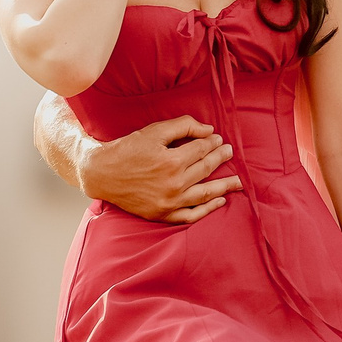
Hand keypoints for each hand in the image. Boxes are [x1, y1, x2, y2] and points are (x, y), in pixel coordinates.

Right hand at [78, 116, 241, 221]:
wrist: (101, 173)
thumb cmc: (127, 149)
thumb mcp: (154, 131)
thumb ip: (183, 126)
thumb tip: (209, 130)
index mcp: (172, 161)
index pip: (201, 149)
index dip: (212, 142)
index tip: (218, 138)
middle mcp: (173, 184)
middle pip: (206, 169)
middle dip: (221, 158)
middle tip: (230, 152)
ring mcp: (169, 202)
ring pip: (205, 194)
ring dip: (225, 186)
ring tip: (239, 181)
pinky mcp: (162, 214)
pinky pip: (191, 215)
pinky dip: (207, 209)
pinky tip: (220, 200)